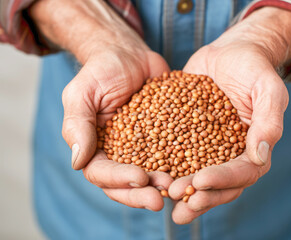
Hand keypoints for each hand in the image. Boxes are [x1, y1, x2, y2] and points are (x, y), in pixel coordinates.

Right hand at [29, 0, 172, 210]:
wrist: (129, 54)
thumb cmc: (101, 70)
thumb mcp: (83, 93)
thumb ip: (78, 126)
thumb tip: (77, 162)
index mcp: (96, 148)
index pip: (102, 173)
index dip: (119, 181)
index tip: (139, 178)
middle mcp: (119, 153)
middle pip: (127, 184)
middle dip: (142, 194)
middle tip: (161, 199)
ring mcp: (144, 148)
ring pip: (152, 175)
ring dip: (163, 186)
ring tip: (179, 188)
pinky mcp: (165, 137)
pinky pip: (173, 155)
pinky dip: (182, 166)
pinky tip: (196, 169)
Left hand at [168, 7, 290, 223]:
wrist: (231, 53)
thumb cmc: (254, 68)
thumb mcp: (267, 89)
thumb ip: (268, 121)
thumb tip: (260, 156)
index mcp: (254, 147)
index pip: (243, 173)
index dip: (223, 180)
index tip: (200, 180)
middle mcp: (231, 153)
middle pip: (219, 184)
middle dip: (199, 195)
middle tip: (176, 199)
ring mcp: (209, 147)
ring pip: (197, 176)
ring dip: (182, 190)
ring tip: (162, 197)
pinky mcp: (189, 136)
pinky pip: (178, 155)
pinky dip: (166, 166)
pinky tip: (150, 173)